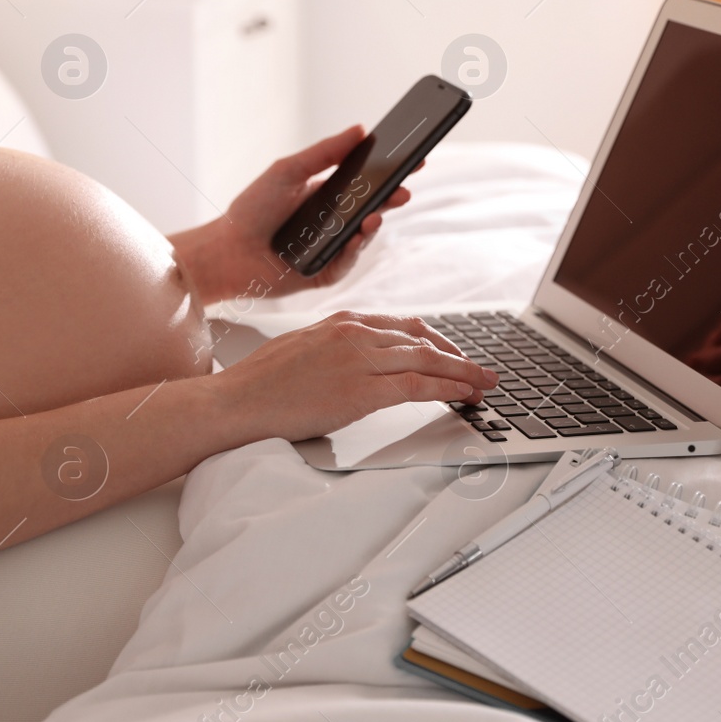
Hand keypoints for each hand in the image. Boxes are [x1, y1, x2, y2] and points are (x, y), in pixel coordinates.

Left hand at [168, 127, 414, 305]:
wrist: (227, 250)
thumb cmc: (252, 210)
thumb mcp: (288, 171)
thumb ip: (324, 153)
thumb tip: (360, 129)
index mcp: (328, 195)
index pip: (367, 182)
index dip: (390, 172)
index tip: (413, 159)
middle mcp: (334, 222)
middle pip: (372, 208)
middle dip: (391, 198)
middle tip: (405, 188)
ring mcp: (332, 248)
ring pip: (363, 237)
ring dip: (374, 225)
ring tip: (378, 214)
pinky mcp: (325, 272)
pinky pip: (346, 262)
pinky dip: (352, 250)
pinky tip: (353, 237)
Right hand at [217, 311, 496, 442]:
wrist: (236, 401)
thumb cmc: (258, 384)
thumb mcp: (299, 350)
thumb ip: (331, 350)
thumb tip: (350, 365)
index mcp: (340, 321)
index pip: (401, 325)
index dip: (434, 340)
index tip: (450, 353)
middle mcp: (354, 332)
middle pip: (421, 339)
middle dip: (456, 355)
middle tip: (478, 370)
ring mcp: (359, 359)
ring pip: (427, 359)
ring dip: (462, 373)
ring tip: (484, 384)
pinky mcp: (361, 390)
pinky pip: (417, 385)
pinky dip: (447, 388)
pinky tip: (463, 395)